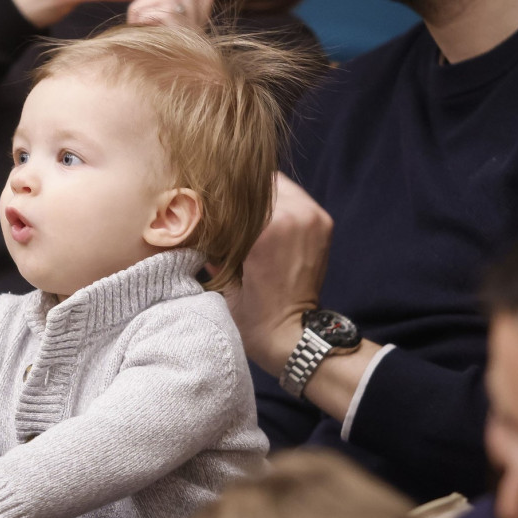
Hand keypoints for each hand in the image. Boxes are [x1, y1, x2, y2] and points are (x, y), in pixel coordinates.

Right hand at [224, 173, 332, 376]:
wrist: (294, 335)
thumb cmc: (254, 315)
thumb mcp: (222, 278)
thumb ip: (211, 242)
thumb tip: (194, 215)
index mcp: (269, 227)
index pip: (238, 188)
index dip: (220, 192)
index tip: (206, 199)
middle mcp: (296, 215)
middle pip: (260, 182)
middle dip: (240, 193)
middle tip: (223, 206)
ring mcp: (314, 217)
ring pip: (279, 187)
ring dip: (260, 197)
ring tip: (242, 215)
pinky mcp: (323, 223)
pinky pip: (295, 199)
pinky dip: (278, 205)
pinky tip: (262, 221)